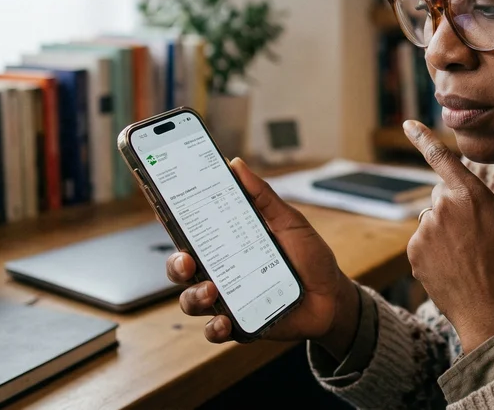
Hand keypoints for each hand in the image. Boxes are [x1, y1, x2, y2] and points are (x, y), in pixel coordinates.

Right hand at [166, 158, 360, 357]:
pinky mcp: (238, 324)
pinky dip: (215, 328)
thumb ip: (263, 196)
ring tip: (211, 291)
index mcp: (227, 242)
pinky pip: (215, 330)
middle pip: (181, 267)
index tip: (161, 207)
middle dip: (176, 264)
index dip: (170, 219)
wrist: (333, 297)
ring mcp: (227, 298)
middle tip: (187, 261)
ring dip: (194, 296)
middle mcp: (220, 270)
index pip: (191, 230)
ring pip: (191, 300)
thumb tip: (236, 164)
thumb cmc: (309, 256)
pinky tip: (225, 322)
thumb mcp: (288, 221)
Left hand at [404, 120, 493, 351]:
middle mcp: (443, 207)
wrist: (492, 313)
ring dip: (444, 230)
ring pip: (431, 218)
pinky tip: (453, 266)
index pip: (442, 158)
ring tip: (467, 255)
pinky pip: (422, 241)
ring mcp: (425, 230)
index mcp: (470, 195)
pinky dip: (433, 250)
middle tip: (478, 235)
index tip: (406, 123)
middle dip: (455, 206)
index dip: (422, 138)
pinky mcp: (413, 252)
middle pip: (442, 195)